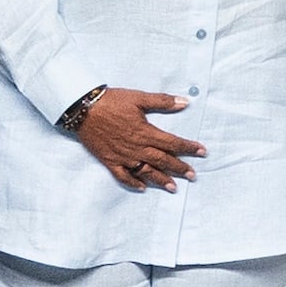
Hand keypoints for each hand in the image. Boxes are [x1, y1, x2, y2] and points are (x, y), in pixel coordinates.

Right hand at [72, 86, 202, 190]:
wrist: (83, 109)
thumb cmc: (112, 102)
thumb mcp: (139, 98)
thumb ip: (163, 101)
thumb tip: (185, 102)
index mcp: (145, 132)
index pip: (172, 143)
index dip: (188, 148)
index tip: (202, 152)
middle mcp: (136, 147)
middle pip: (162, 160)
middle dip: (179, 168)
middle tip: (193, 176)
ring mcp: (122, 156)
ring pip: (145, 171)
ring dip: (160, 180)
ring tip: (173, 187)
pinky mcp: (109, 160)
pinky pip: (123, 176)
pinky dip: (133, 183)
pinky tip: (143, 188)